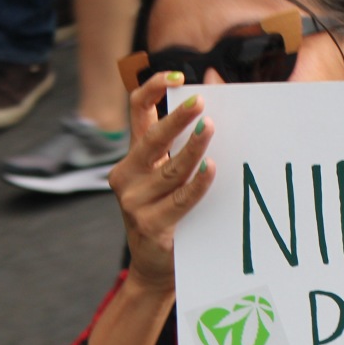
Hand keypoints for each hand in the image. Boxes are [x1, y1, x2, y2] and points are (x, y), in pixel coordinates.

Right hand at [108, 72, 215, 291]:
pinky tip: (212, 168)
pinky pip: (180, 199)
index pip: (137, 112)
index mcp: (134, 158)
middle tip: (200, 101)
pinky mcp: (151, 225)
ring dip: (193, 148)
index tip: (176, 76)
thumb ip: (187, 138)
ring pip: (170, 169)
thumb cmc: (171, 214)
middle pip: (152, 138)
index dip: (152, 89)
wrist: (156, 268)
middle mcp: (127, 176)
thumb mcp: (172, 175)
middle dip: (176, 117)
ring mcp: (135, 202)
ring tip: (210, 129)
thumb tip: (216, 83)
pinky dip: (198, 183)